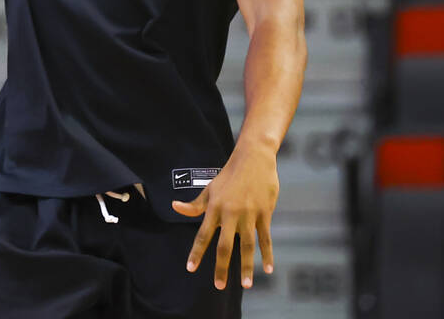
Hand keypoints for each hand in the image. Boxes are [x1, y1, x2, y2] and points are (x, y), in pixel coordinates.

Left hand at [172, 142, 277, 290]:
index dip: (196, 252)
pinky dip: (267, 254)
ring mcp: (248, 213)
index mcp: (215, 207)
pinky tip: (268, 269)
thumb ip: (195, 204)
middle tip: (219, 286)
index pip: (203, 234)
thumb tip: (175, 207)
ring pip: (247, 245)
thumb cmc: (229, 174)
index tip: (190, 268)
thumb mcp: (210, 188)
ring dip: (247, 266)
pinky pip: (265, 237)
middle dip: (222, 267)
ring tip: (247, 285)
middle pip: (224, 244)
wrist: (253, 157)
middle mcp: (230, 212)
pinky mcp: (264, 213)